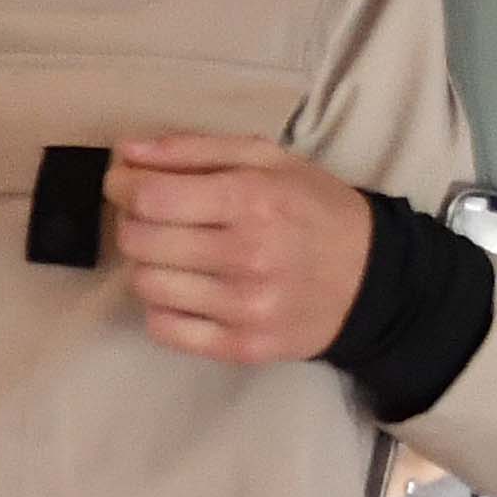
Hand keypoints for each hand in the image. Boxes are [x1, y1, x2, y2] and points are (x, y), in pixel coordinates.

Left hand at [101, 135, 374, 367]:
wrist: (373, 281)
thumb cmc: (313, 208)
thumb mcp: (265, 159)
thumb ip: (192, 148)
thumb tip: (125, 151)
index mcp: (253, 200)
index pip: (152, 198)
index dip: (122, 186)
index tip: (123, 182)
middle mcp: (248, 256)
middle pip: (140, 241)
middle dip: (132, 222)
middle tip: (152, 216)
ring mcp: (245, 308)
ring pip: (146, 285)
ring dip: (146, 264)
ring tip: (172, 253)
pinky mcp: (243, 347)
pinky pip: (164, 329)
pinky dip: (162, 307)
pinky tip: (185, 289)